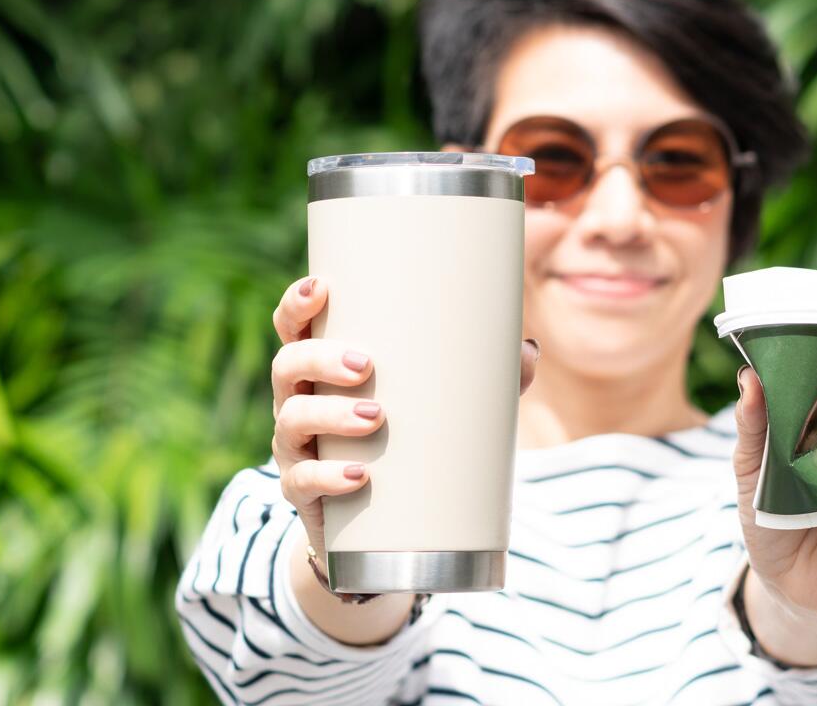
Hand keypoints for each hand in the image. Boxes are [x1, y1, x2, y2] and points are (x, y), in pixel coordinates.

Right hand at [270, 275, 539, 557]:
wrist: (374, 528)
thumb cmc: (402, 442)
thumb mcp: (435, 406)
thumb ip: (482, 379)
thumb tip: (527, 351)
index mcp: (322, 369)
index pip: (294, 327)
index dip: (297, 304)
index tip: (321, 289)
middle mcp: (299, 400)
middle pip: (289, 365)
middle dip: (321, 358)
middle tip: (366, 365)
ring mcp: (296, 448)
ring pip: (292, 420)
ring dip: (329, 414)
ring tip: (374, 417)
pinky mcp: (302, 492)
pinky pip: (301, 481)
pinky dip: (327, 478)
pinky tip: (358, 476)